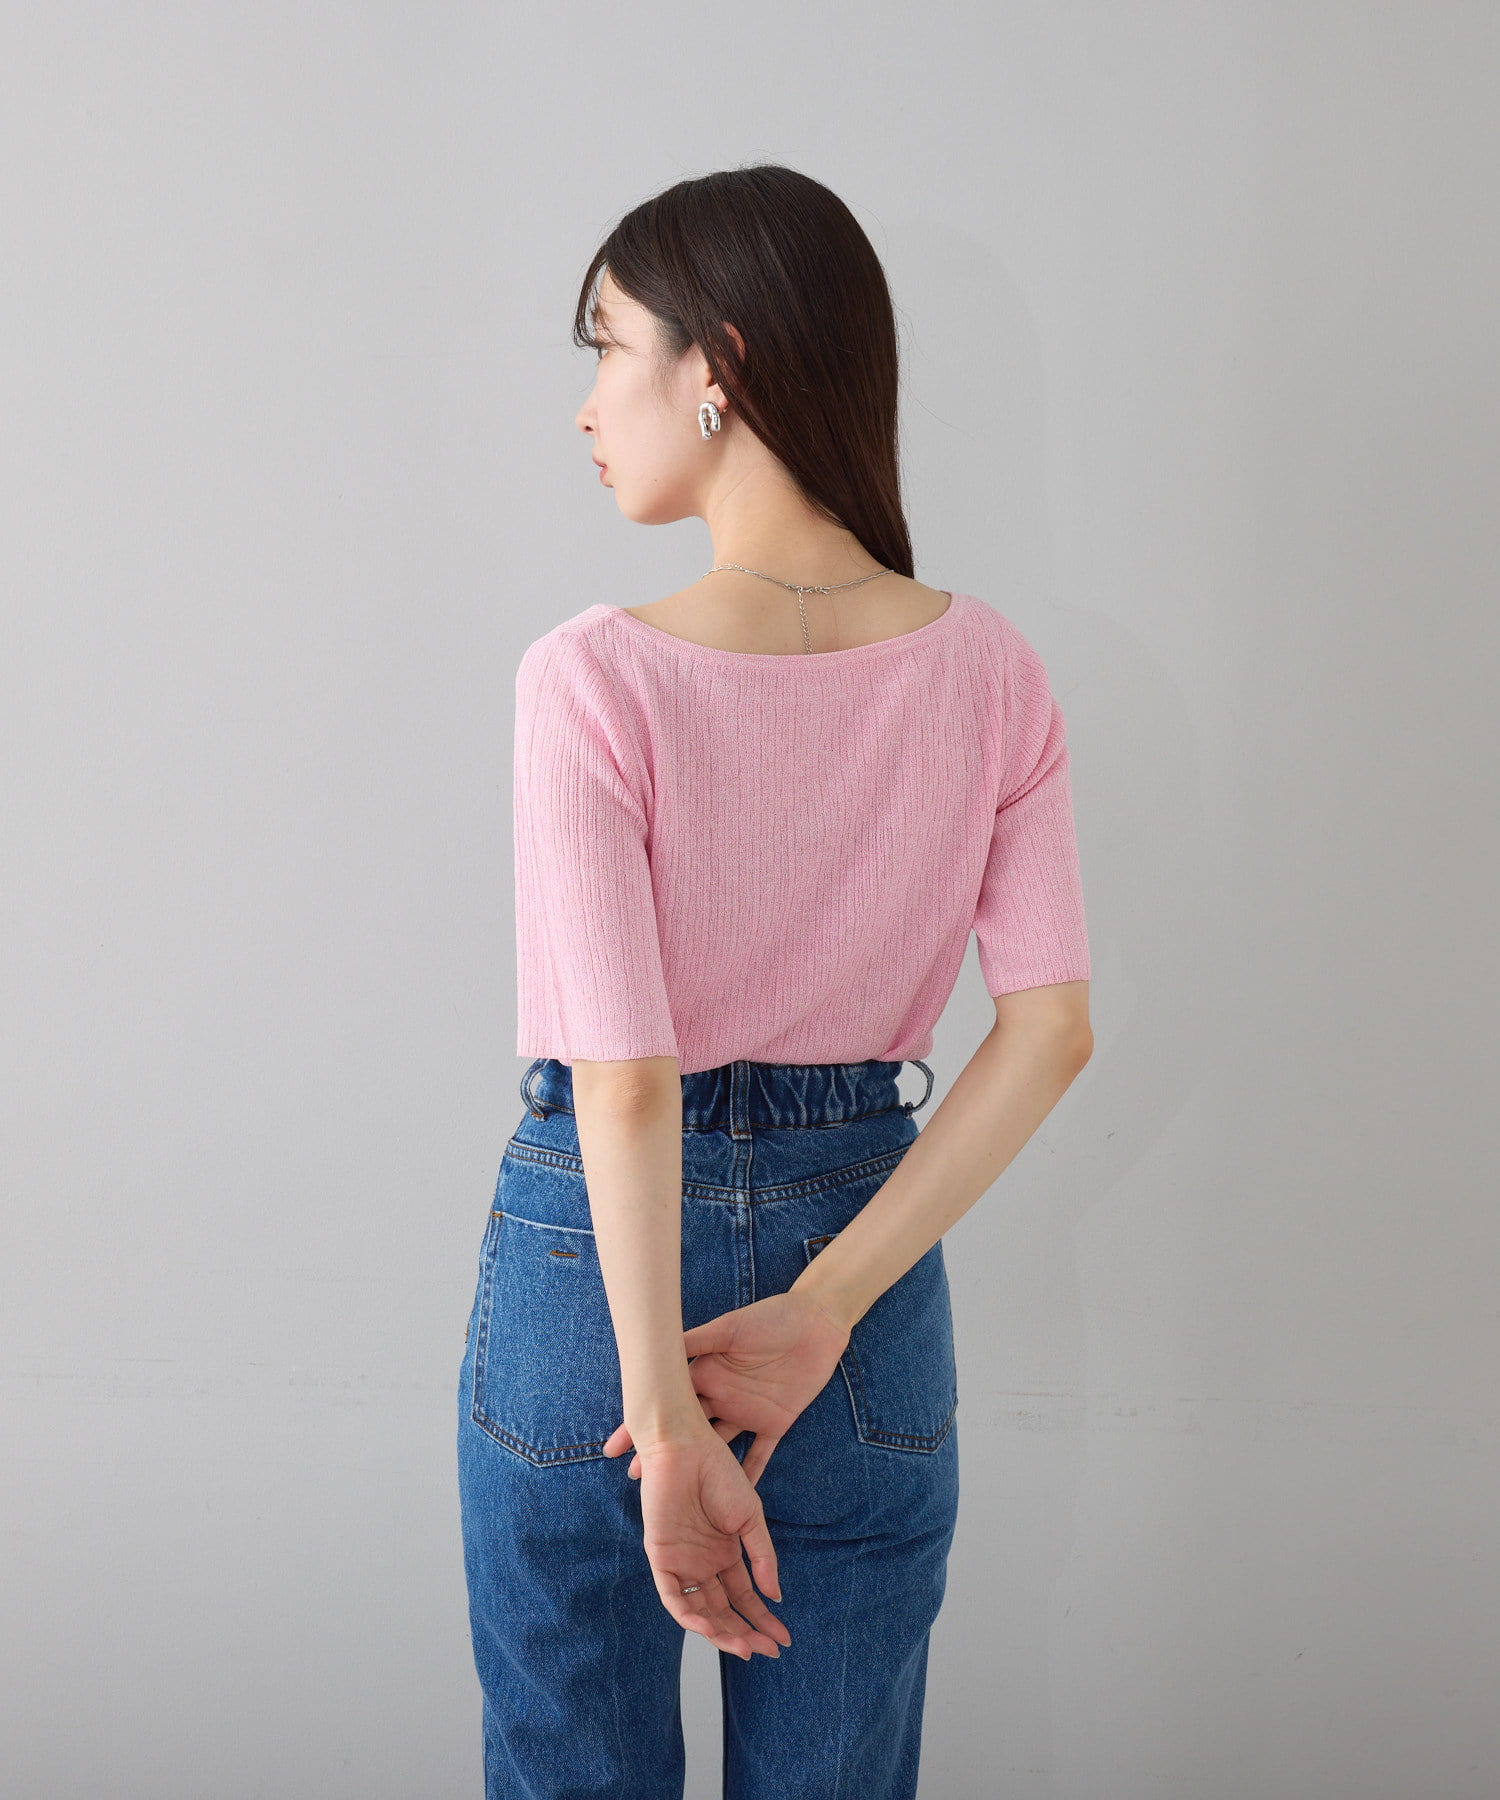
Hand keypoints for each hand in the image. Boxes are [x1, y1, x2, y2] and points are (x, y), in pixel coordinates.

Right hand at [604, 1290, 850, 1485]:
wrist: (815, 1321)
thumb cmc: (771, 1317)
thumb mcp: (730, 1327)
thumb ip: (697, 1339)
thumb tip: (659, 1347)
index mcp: (706, 1373)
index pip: (669, 1404)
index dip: (643, 1424)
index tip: (615, 1446)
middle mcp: (721, 1396)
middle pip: (687, 1432)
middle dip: (662, 1454)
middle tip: (635, 1478)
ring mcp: (746, 1412)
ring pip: (717, 1448)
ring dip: (699, 1470)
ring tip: (674, 1492)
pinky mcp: (775, 1422)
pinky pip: (760, 1454)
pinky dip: (750, 1475)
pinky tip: (736, 1499)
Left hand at [635, 1420, 791, 1658]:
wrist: (685, 1448)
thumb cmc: (718, 1473)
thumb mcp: (750, 1517)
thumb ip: (762, 1556)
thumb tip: (776, 1596)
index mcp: (724, 1553)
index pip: (744, 1596)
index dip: (762, 1619)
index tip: (783, 1639)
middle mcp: (703, 1563)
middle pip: (723, 1611)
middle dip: (745, 1633)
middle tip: (767, 1651)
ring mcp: (682, 1562)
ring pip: (700, 1611)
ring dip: (720, 1632)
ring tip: (744, 1646)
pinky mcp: (661, 1557)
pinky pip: (673, 1597)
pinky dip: (689, 1616)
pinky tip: (708, 1628)